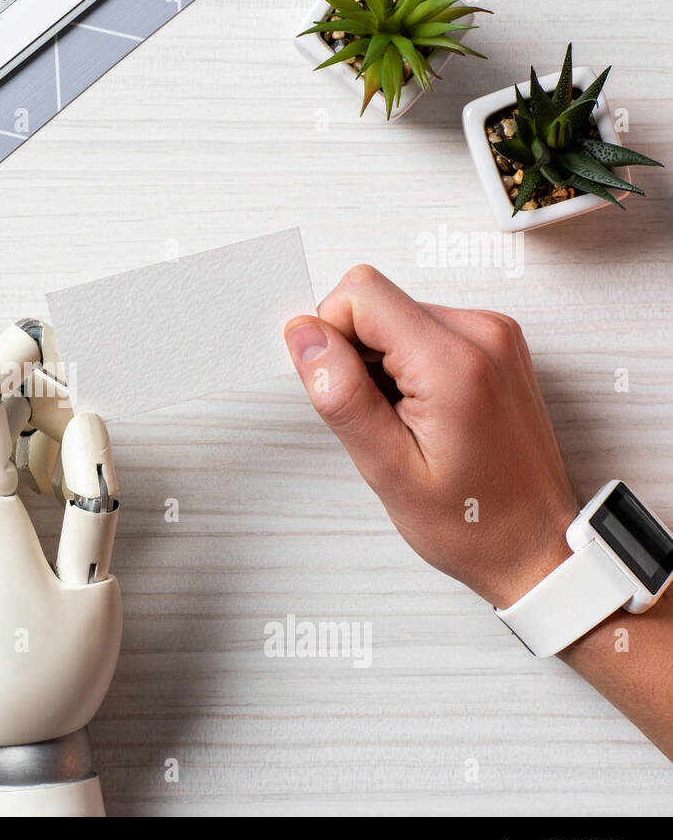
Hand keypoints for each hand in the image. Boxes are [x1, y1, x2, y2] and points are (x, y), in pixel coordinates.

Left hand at [0, 320, 120, 748]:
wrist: (6, 735)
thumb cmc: (54, 672)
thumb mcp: (95, 591)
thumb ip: (92, 500)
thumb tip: (86, 425)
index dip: (5, 360)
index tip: (38, 332)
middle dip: (16, 386)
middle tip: (70, 409)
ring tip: (50, 442)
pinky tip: (20, 466)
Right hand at [284, 265, 577, 608]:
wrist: (536, 545)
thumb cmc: (473, 521)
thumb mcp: (388, 469)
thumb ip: (341, 394)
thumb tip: (305, 336)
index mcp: (455, 362)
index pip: (359, 294)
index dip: (330, 338)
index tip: (343, 391)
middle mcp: (483, 334)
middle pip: (376, 301)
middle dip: (354, 353)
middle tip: (377, 416)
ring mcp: (494, 334)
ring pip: (395, 314)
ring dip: (380, 363)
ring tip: (403, 421)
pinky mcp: (494, 343)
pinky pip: (421, 329)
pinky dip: (405, 366)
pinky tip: (420, 412)